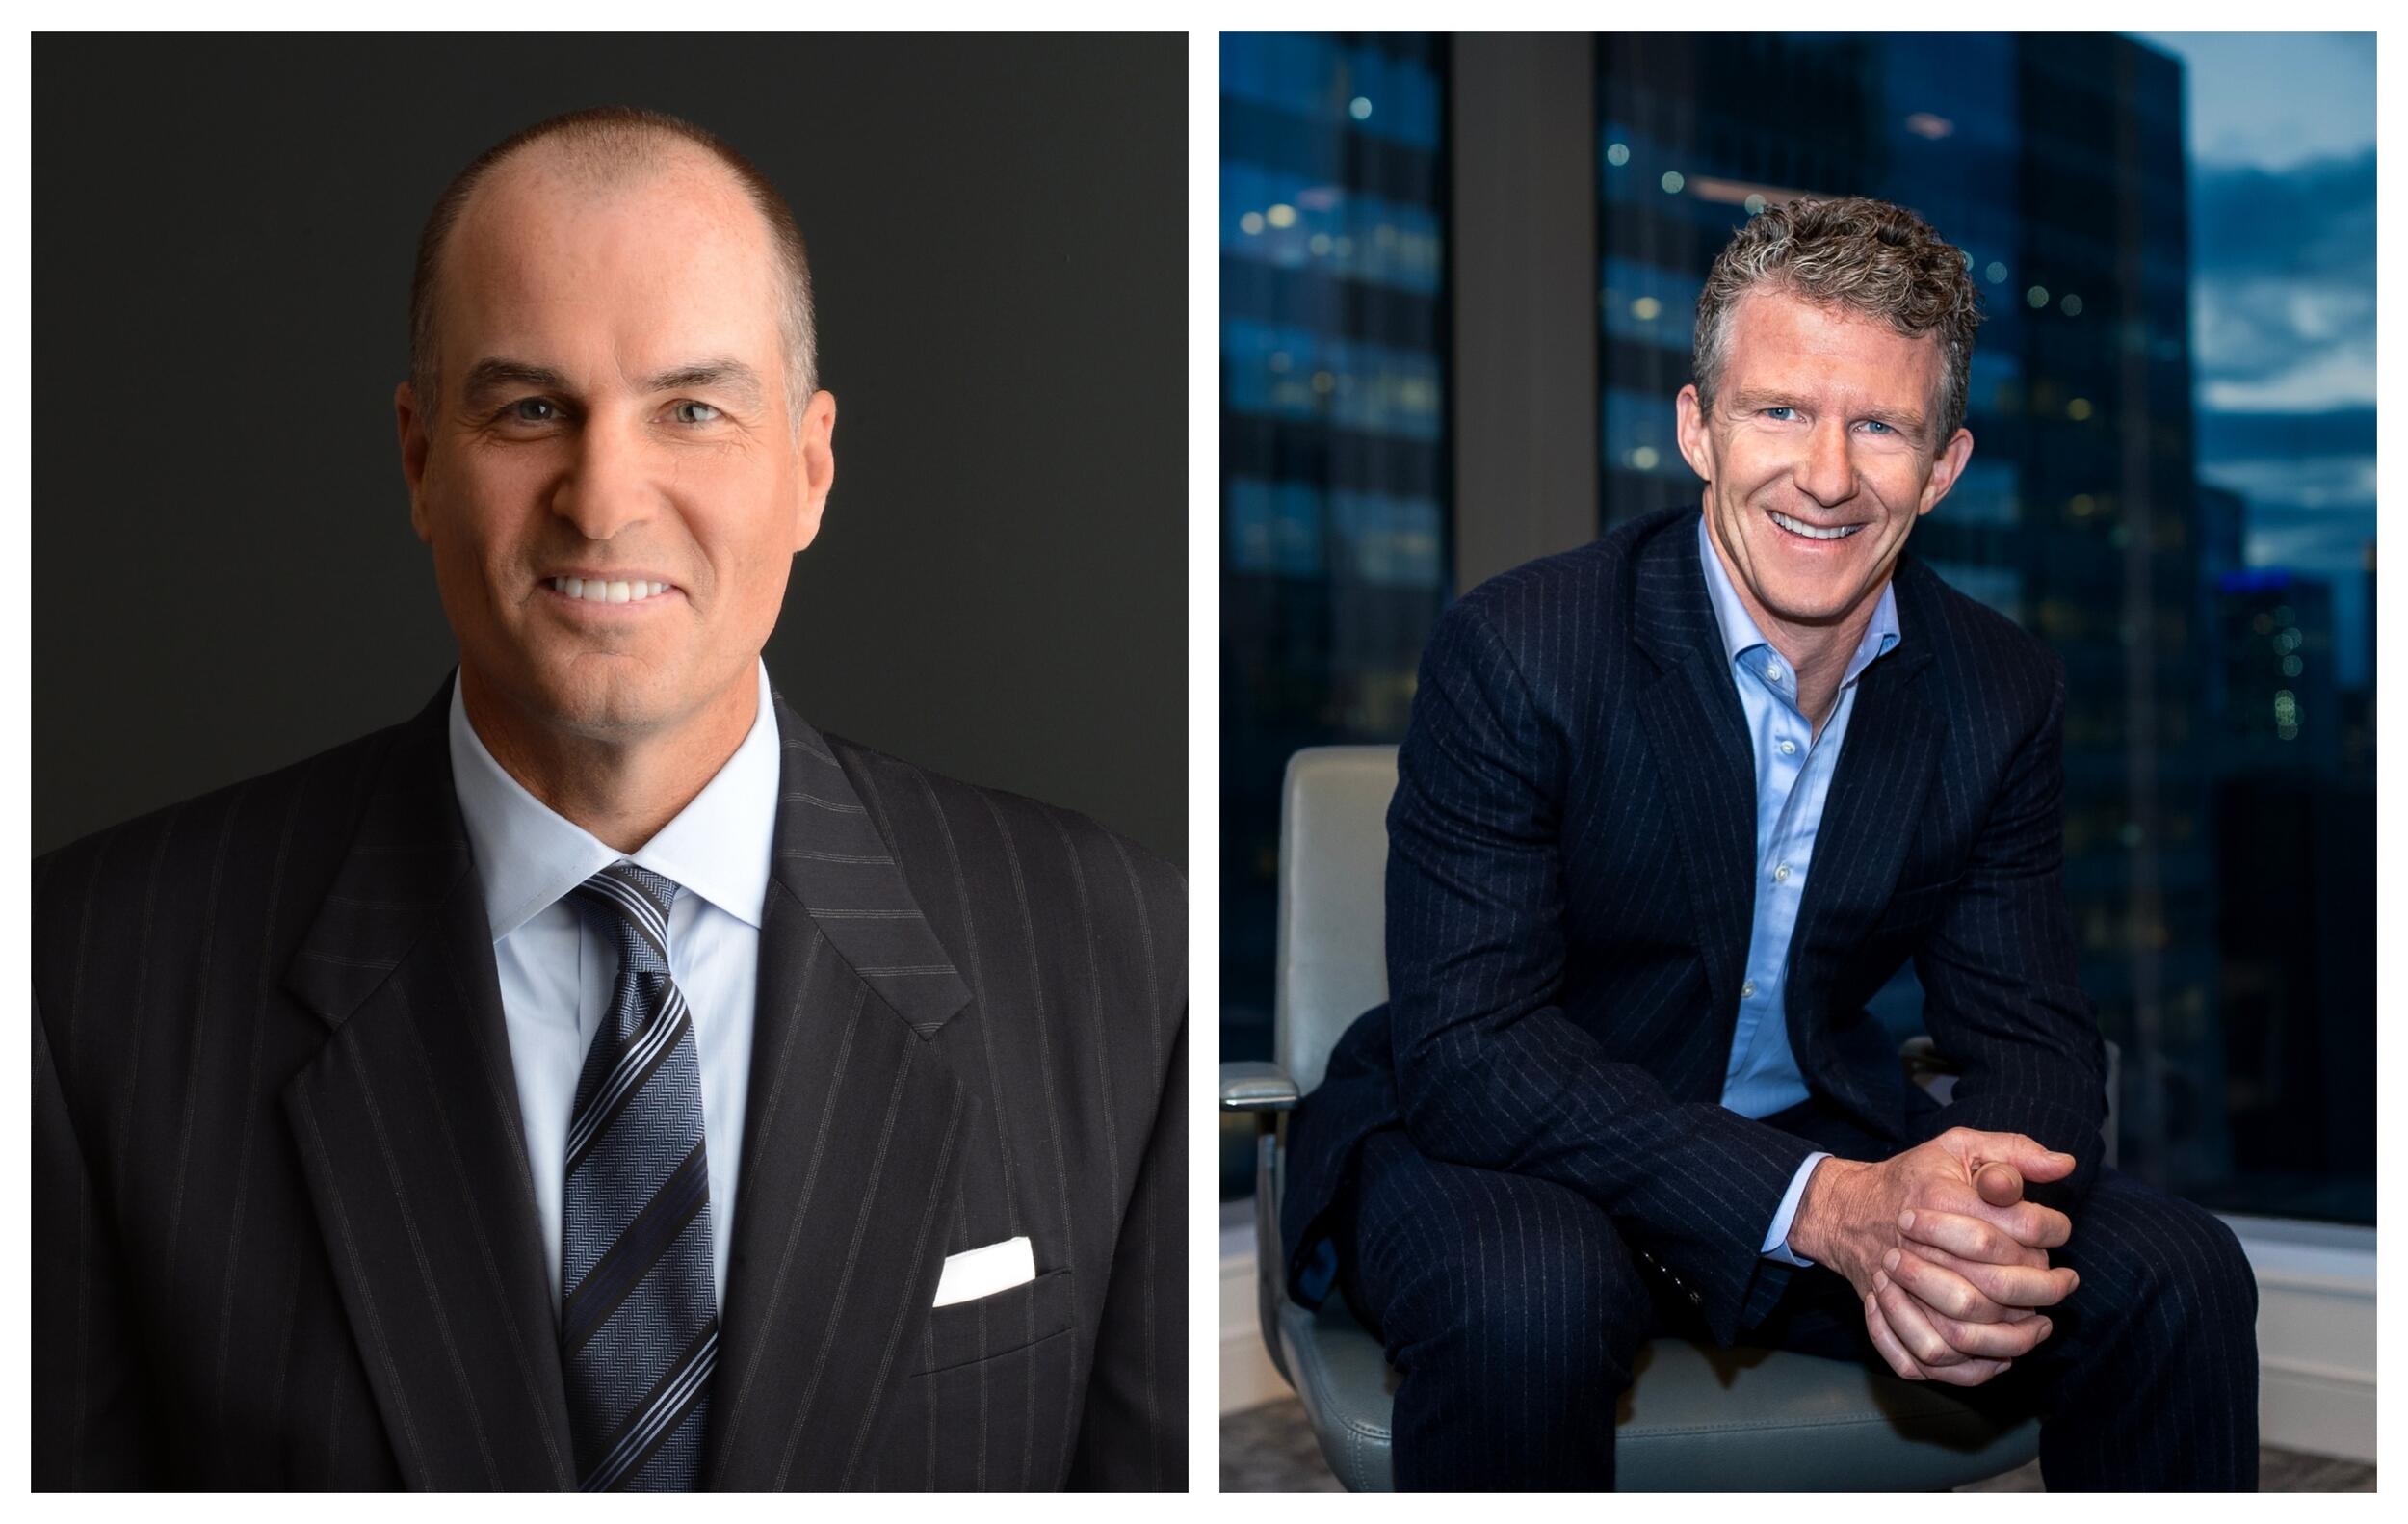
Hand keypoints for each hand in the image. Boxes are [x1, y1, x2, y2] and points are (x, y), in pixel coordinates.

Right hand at [1788, 1130, 2081, 1384]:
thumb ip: (2014, 1151)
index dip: (2053, 1231)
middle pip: (1995, 1288)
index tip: (2061, 1232)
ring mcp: (1896, 1290)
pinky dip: (1967, 1368)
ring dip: (2012, 1338)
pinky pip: (1927, 1359)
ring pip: (1962, 1335)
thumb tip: (2065, 1165)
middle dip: (2043, 1290)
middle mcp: (1914, 1247)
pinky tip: (1998, 1356)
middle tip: (2065, 1284)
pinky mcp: (1885, 1318)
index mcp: (1936, 1197)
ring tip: (2038, 1326)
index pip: (2016, 1225)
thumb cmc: (1913, 1178)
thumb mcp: (1959, 1147)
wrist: (1847, 1211)